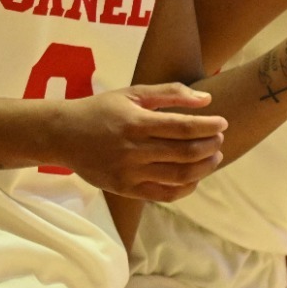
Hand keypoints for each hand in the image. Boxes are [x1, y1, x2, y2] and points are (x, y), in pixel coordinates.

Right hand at [50, 84, 227, 200]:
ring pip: (178, 176)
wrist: (63, 135)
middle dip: (210, 146)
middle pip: (185, 153)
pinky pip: (164, 195)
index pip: (183, 127)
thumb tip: (206, 99)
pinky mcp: (125, 189)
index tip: (223, 123)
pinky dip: (185, 189)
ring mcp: (129, 173)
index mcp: (137, 122)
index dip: (208, 127)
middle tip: (220, 139)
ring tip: (214, 157)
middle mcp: (133, 150)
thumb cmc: (101, 109)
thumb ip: (171, 93)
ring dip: (203, 168)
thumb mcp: (133, 92)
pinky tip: (195, 177)